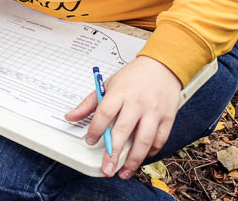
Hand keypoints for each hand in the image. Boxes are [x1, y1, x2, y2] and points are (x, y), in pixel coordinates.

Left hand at [65, 56, 181, 177]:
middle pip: (123, 130)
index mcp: (120, 93)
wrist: (161, 66)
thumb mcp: (108, 84)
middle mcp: (137, 103)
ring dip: (133, 160)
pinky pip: (160, 140)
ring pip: (144, 140)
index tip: (90, 141)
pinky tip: (141, 158)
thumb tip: (70, 116)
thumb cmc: (133, 77)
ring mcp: (153, 111)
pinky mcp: (168, 118)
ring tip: (123, 171)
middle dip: (113, 153)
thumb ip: (89, 103)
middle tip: (106, 167)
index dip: (95, 130)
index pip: (104, 113)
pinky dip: (150, 152)